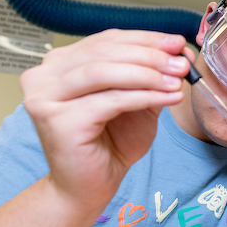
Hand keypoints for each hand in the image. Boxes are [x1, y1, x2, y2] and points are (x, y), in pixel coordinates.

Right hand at [20, 30, 189, 207]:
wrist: (88, 187)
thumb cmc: (109, 145)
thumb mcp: (134, 102)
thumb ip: (149, 77)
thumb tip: (178, 51)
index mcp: (59, 65)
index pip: (105, 40)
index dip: (144, 39)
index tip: (176, 42)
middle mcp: (44, 76)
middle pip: (104, 52)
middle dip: (149, 55)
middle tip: (182, 61)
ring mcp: (46, 98)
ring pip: (104, 72)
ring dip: (148, 73)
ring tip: (178, 79)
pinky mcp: (58, 120)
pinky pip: (110, 100)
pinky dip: (144, 96)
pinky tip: (168, 97)